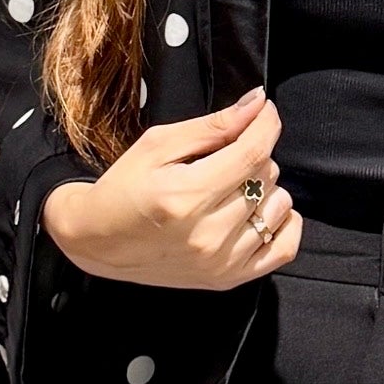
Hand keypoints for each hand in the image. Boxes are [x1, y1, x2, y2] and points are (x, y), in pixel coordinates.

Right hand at [44, 87, 302, 292]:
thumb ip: (213, 126)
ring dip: (265, 188)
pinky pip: (284, 248)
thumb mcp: (158, 144)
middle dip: (253, 155)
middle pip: (266, 176)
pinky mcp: (228, 280)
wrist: (99, 242)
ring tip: (235, 186)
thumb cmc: (124, 188)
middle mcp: (208, 234)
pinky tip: (262, 210)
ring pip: (279, 206)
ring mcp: (221, 262)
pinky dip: (284, 223)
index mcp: (187, 196)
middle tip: (225, 155)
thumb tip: (259, 103)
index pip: (252, 153)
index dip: (266, 124)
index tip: (265, 111)